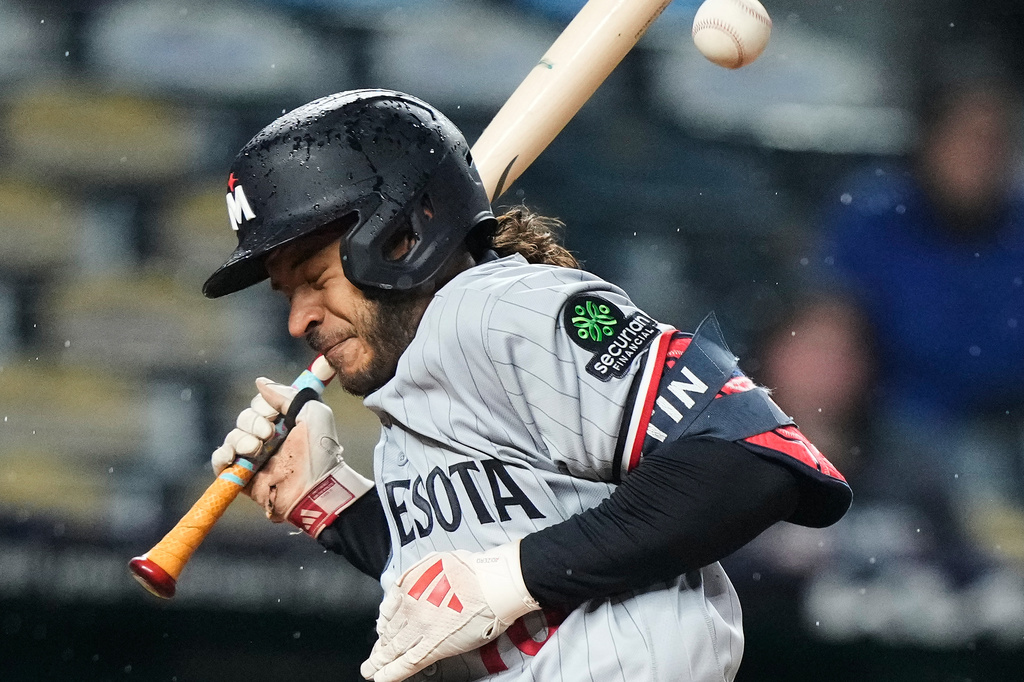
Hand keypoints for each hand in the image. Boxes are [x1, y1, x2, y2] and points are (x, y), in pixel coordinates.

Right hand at [211, 378, 373, 535]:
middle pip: (245, 418)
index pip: (260, 404)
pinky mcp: (243, 476)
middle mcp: (267, 437)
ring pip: (233, 437)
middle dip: (254, 423)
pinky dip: (222, 455)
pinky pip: (220, 460)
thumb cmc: (321, 450)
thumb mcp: (313, 412)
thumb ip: (288, 395)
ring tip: (257, 450)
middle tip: (269, 434)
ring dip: (242, 439)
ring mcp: (254, 457)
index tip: (275, 415)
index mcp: (284, 422)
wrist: (316, 486)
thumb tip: (259, 382)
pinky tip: (233, 456)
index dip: (263, 406)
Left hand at [361, 541, 538, 681]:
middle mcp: (411, 609)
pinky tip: (382, 678)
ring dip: (379, 662)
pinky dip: (392, 672)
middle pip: (389, 632)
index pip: (389, 610)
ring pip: (393, 649)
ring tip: (370, 670)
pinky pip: (407, 662)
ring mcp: (420, 629)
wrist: (491, 586)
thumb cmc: (472, 571)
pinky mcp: (433, 646)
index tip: (380, 628)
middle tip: (373, 656)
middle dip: (380, 646)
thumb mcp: (436, 561)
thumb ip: (416, 573)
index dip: (383, 623)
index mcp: (410, 588)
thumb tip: (404, 583)